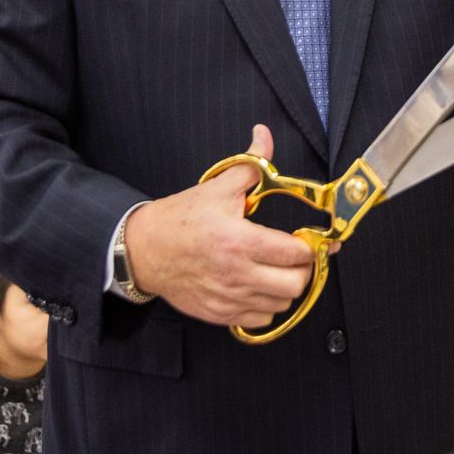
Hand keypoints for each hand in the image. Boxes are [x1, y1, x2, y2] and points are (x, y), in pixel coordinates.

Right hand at [122, 124, 317, 328]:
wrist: (145, 250)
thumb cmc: (181, 219)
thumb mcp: (216, 187)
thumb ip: (250, 163)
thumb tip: (264, 135)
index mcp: (238, 241)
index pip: (294, 253)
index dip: (308, 245)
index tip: (306, 238)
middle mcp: (236, 274)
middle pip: (294, 284)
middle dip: (302, 269)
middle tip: (296, 256)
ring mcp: (228, 298)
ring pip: (281, 304)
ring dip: (286, 287)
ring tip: (278, 270)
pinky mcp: (219, 313)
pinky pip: (261, 319)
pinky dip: (267, 304)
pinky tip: (260, 285)